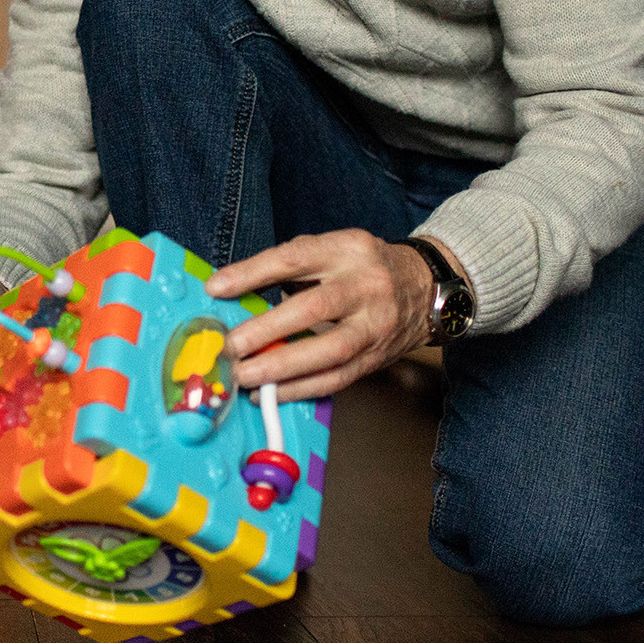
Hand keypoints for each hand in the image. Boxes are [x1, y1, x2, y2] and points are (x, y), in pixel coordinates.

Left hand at [204, 230, 446, 400]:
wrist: (428, 287)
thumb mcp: (333, 251)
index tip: (216, 289)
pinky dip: (301, 389)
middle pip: (312, 308)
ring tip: (245, 376)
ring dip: (282, 368)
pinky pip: (337, 378)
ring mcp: (375, 324)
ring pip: (328, 350)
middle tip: (230, 346)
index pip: (294, 259)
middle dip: (265, 330)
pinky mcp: (377, 357)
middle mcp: (366, 285)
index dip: (251, 273)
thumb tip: (233, 291)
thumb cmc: (364, 267)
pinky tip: (271, 393)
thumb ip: (290, 267)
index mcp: (347, 249)